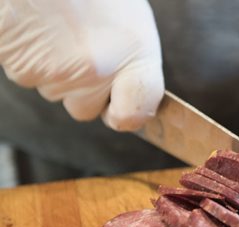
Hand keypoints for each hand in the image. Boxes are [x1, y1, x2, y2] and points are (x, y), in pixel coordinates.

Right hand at [0, 0, 163, 130]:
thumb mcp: (130, 18)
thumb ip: (132, 62)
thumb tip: (130, 91)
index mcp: (134, 55)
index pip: (136, 114)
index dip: (128, 115)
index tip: (124, 111)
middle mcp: (99, 72)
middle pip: (87, 109)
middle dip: (83, 90)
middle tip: (81, 48)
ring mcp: (58, 74)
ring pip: (57, 92)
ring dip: (57, 70)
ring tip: (59, 28)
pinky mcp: (22, 69)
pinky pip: (30, 76)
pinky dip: (33, 59)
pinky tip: (39, 29)